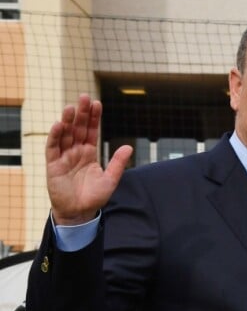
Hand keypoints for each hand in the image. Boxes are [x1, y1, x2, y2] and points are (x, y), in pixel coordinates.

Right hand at [46, 94, 132, 224]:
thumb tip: (129, 146)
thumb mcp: (110, 179)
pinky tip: (58, 125)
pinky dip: (55, 136)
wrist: (79, 213)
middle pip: (78, 128)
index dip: (94, 117)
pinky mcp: (53, 166)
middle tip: (84, 97)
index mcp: (89, 152)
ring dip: (67, 120)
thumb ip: (118, 163)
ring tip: (71, 107)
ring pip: (65, 135)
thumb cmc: (94, 197)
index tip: (97, 103)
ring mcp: (64, 157)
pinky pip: (53, 148)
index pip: (91, 131)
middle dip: (81, 113)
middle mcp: (76, 151)